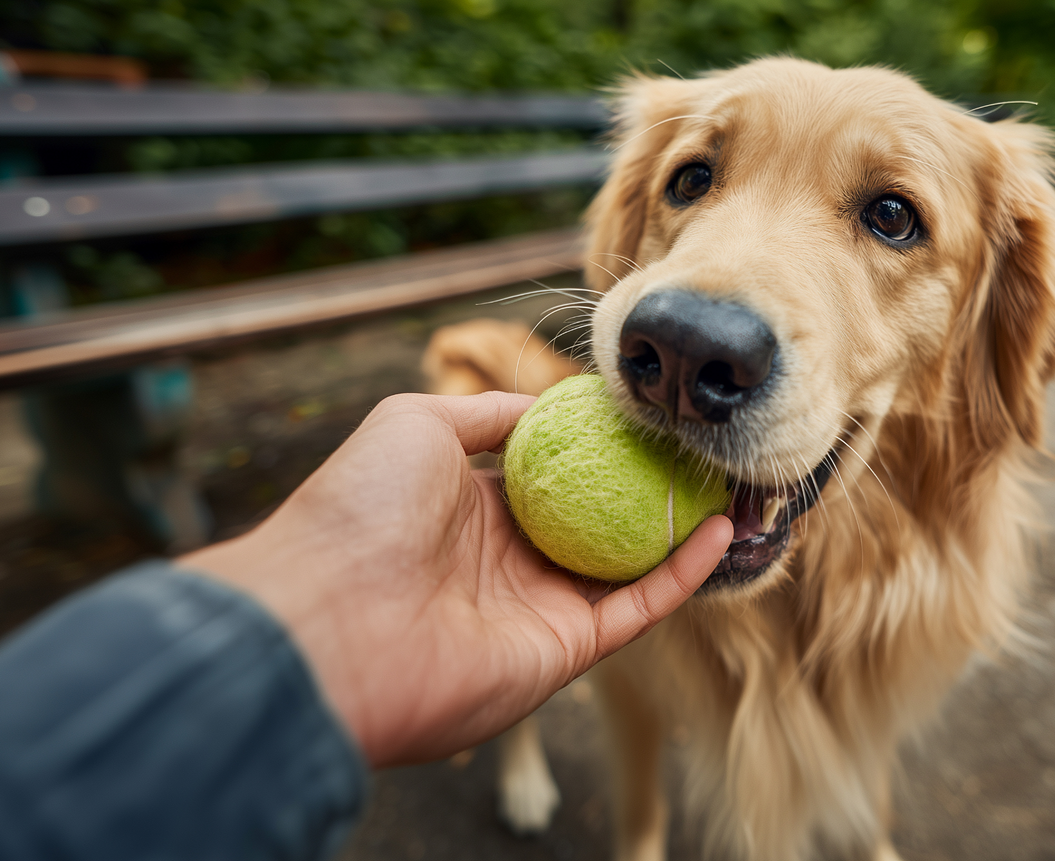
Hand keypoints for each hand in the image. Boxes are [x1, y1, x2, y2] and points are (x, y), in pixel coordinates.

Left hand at [180, 391, 731, 766]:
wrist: (325, 622)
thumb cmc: (360, 510)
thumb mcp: (415, 423)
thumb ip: (488, 413)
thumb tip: (547, 402)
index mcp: (470, 510)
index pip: (552, 477)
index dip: (601, 449)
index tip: (650, 418)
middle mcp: (508, 562)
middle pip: (598, 522)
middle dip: (651, 490)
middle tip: (703, 453)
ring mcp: (538, 608)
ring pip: (629, 567)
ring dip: (681, 531)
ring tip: (729, 488)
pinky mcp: (564, 652)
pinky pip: (638, 608)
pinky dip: (683, 574)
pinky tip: (717, 531)